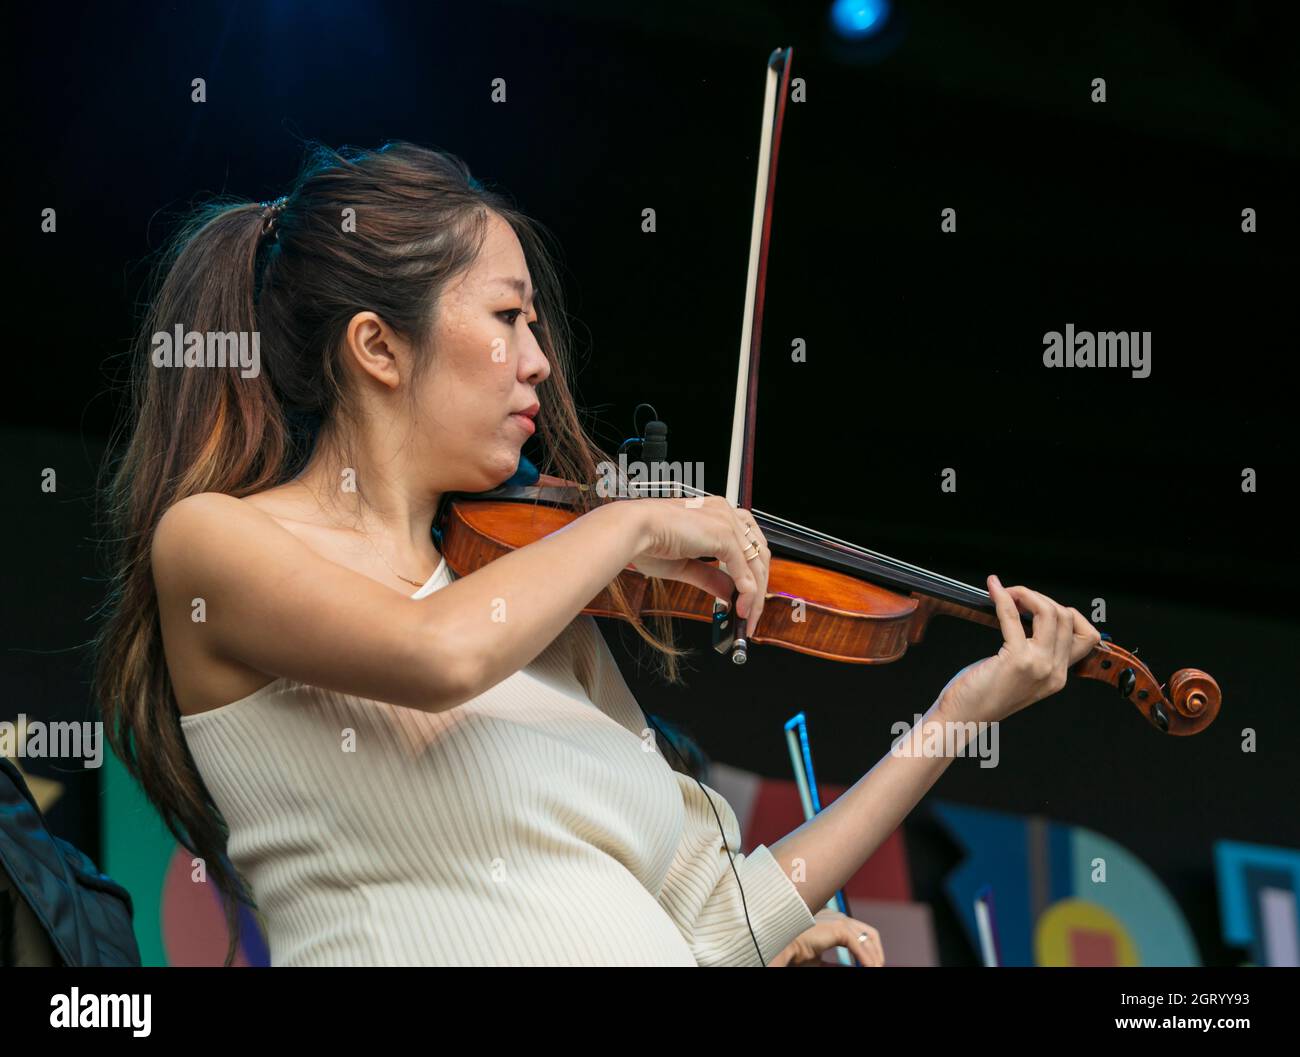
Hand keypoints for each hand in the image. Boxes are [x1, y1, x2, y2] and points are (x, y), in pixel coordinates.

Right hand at [624, 495, 769, 629]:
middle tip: (751, 614)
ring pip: (756, 562)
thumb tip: (730, 592)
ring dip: (755, 594)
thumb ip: (711, 577)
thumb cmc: (648, 541)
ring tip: (747, 617)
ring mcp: (726, 521)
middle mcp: (725, 513)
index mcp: (716, 514)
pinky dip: (746, 590)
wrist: (633, 531)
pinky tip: (741, 606)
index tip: (747, 597)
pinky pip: (744, 567)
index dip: (752, 573)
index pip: (748, 544)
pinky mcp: (723, 534)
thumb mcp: (686, 566)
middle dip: (759, 587)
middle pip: (758, 553)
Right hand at [768, 909, 883, 966]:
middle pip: (867, 933)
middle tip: (878, 966)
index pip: (857, 931)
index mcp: (831, 920)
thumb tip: (837, 966)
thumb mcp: (816, 956)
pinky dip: (867, 960)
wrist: (781, 943)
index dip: (867, 947)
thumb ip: (830, 960)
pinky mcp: (840, 928)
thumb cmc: (793, 950)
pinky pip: (860, 947)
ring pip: (867, 939)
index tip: (870, 963)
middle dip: (877, 951)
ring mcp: (839, 920)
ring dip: (874, 958)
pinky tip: (871, 968)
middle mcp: (837, 916)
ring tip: (877, 969)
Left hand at [938, 575, 1102, 724]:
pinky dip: (1004, 598)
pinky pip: (1014, 616)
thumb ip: (1035, 651)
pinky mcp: (1016, 660)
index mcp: (1058, 676)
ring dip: (1028, 594)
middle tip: (1017, 596)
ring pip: (1050, 612)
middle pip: (1067, 617)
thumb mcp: (1021, 675)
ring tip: (1008, 593)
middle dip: (1041, 598)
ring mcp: (1038, 666)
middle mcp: (1054, 672)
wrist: (963, 717)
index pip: (1086, 636)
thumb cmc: (983, 694)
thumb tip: (1032, 613)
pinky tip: (994, 590)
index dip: (1066, 613)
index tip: (1040, 607)